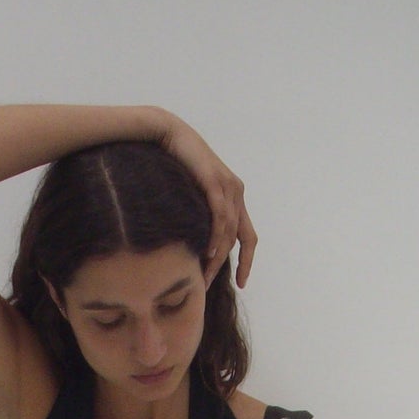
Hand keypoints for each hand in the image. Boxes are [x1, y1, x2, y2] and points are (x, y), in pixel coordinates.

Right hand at [156, 116, 256, 287]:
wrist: (170, 135)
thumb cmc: (178, 165)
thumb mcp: (194, 194)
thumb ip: (201, 214)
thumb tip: (196, 243)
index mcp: (235, 197)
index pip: (248, 236)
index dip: (247, 262)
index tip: (242, 283)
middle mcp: (236, 192)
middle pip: (241, 238)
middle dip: (231, 265)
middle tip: (211, 284)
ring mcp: (228, 186)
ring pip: (229, 231)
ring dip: (218, 256)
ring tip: (205, 275)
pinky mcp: (214, 181)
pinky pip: (219, 215)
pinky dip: (216, 235)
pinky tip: (207, 251)